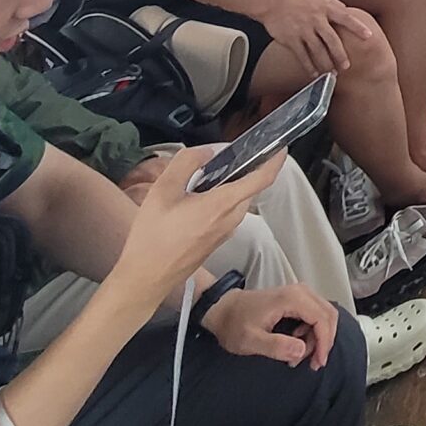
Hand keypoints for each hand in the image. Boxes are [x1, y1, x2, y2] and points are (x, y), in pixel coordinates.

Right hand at [106, 147, 282, 317]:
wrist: (145, 278)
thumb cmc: (153, 237)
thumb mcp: (163, 190)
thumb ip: (187, 163)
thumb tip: (207, 153)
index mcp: (223, 205)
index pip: (262, 179)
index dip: (275, 160)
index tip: (280, 146)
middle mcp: (230, 220)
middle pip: (248, 188)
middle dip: (242, 171)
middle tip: (223, 157)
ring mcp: (225, 233)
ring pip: (236, 202)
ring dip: (228, 187)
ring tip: (202, 178)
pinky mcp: (216, 242)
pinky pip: (226, 214)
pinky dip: (219, 201)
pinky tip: (194, 200)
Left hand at [205, 282, 337, 370]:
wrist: (222, 310)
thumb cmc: (234, 324)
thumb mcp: (251, 340)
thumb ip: (276, 346)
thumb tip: (302, 351)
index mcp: (292, 298)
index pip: (322, 319)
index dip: (324, 343)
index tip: (316, 363)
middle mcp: (300, 291)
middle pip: (328, 315)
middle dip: (324, 341)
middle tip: (312, 363)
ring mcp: (299, 293)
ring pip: (324, 314)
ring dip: (319, 337)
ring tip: (300, 356)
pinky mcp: (296, 298)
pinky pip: (316, 314)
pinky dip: (313, 331)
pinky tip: (297, 343)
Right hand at [264, 0, 371, 76]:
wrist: (273, 4)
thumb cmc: (301, 2)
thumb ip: (336, 5)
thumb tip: (352, 14)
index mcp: (326, 7)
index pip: (346, 17)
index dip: (358, 27)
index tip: (369, 37)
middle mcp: (316, 18)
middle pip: (332, 39)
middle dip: (340, 55)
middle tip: (347, 66)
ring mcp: (303, 29)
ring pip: (318, 50)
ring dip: (326, 64)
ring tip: (332, 73)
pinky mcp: (291, 39)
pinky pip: (303, 56)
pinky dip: (309, 67)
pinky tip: (315, 74)